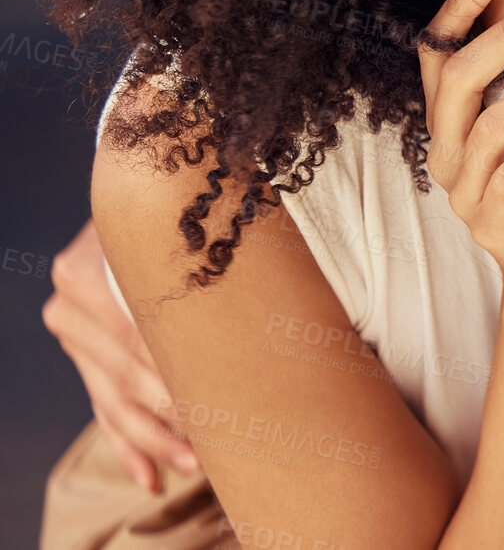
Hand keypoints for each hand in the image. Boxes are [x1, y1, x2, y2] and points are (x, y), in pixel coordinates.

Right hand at [42, 220, 199, 491]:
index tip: (206, 399)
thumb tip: (263, 298)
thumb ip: (202, 257)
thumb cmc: (183, 207)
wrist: (146, 195)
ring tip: (193, 465)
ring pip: (114, 401)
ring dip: (154, 441)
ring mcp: (73, 335)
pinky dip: (129, 445)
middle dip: (167, 415)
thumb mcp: (187, 223)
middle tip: (209, 443)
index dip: (169, 370)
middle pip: (123, 375)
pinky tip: (152, 477)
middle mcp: (70, 305)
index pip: (133, 336)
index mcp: (86, 270)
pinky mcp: (84, 359)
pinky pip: (104, 409)